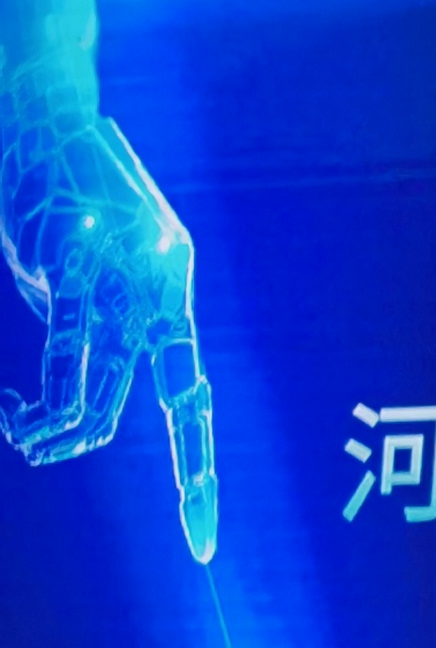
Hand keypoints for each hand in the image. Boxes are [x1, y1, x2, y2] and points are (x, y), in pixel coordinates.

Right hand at [0, 113, 215, 559]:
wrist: (39, 111)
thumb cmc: (68, 193)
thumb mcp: (99, 260)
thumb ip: (97, 319)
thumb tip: (79, 374)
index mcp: (172, 289)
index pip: (195, 395)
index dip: (200, 469)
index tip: (204, 536)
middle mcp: (158, 286)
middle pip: (175, 399)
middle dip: (172, 465)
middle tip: (133, 502)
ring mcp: (119, 276)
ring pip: (104, 388)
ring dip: (61, 432)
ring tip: (27, 439)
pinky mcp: (69, 262)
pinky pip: (62, 348)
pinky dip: (42, 396)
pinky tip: (19, 413)